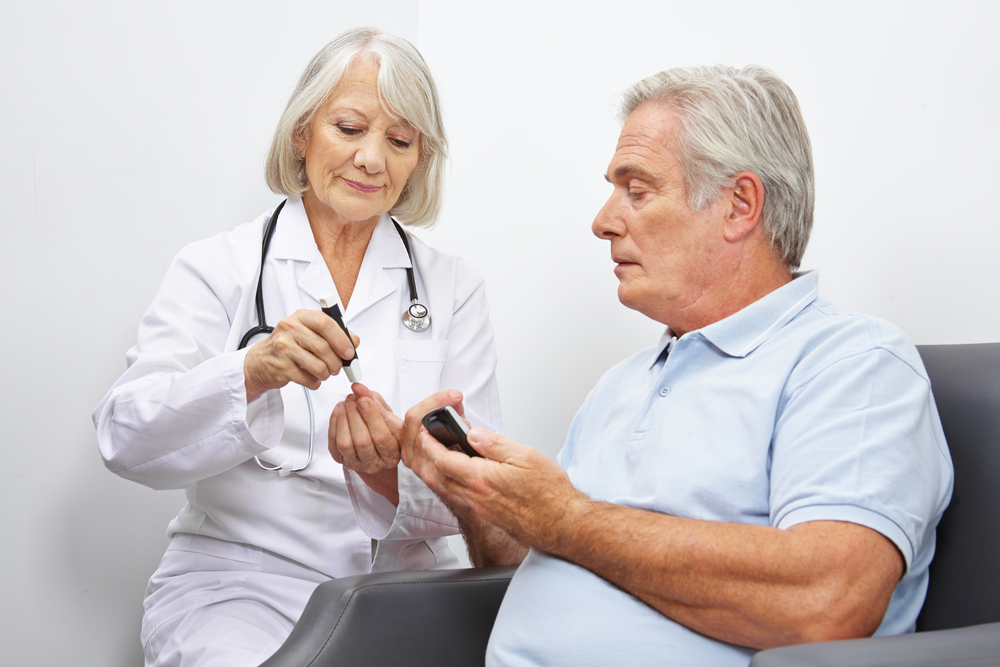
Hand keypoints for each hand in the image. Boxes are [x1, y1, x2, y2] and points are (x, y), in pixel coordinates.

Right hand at [244, 309, 359, 400]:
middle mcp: (290, 329)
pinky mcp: (280, 367)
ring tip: (324, 373)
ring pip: (318, 366)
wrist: (260, 361)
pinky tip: (311, 378)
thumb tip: (354, 341)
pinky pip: (308, 379)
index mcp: (301, 317)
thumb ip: (332, 333)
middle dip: (336, 362)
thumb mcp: (309, 332)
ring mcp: (283, 348)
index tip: (350, 352)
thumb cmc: (288, 345)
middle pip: (323, 347)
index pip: (325, 323)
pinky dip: (315, 382)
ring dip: (326, 374)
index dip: (341, 339)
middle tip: (338, 367)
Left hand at [329, 383, 399, 473]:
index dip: (371, 416)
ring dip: (343, 419)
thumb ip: (376, 402)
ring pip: (345, 443)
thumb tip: (359, 388)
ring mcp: (356, 464)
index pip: (381, 437)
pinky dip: (334, 423)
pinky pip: (333, 444)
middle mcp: (374, 464)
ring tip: (347, 402)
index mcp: (392, 454)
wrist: (377, 447)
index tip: (364, 400)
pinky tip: (339, 410)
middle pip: (362, 441)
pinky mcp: (342, 460)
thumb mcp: (389, 417)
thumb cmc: (388, 432)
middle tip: (353, 398)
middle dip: (355, 415)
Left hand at [400, 392, 585, 551]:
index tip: (425, 432)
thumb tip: (473, 434)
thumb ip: (495, 444)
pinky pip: (460, 497)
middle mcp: (475, 497)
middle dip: (427, 457)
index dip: (430, 444)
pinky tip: (462, 474)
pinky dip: (452, 483)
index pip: (443, 460)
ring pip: (448, 488)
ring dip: (438, 471)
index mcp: (481, 479)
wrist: (563, 525)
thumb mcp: (525, 456)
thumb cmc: (550, 494)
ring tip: (441, 453)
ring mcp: (480, 508)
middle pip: (438, 476)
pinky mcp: (488, 515)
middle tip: (427, 441)